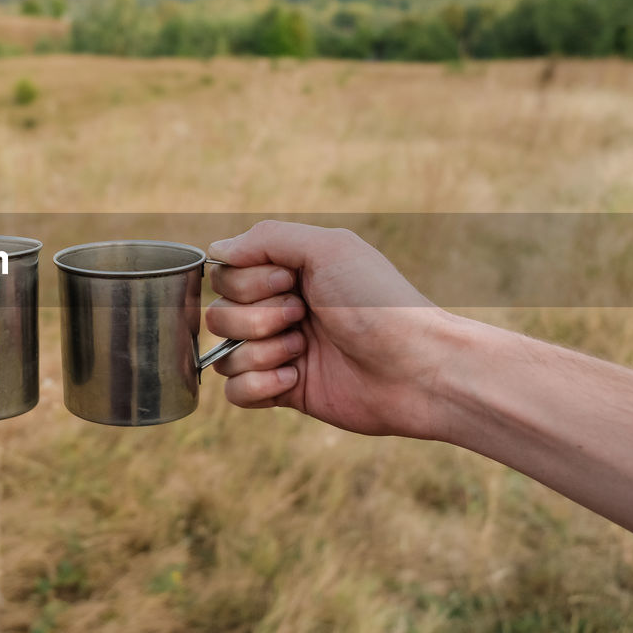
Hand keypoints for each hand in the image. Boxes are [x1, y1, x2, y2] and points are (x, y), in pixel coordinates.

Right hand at [205, 220, 453, 439]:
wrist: (418, 369)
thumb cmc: (379, 304)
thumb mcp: (329, 249)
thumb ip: (267, 239)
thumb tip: (215, 251)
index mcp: (287, 273)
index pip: (225, 275)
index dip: (247, 282)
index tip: (290, 282)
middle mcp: (279, 311)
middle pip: (218, 315)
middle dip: (256, 318)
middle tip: (302, 317)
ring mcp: (280, 353)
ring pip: (223, 355)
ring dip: (261, 352)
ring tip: (304, 351)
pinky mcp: (284, 391)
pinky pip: (234, 393)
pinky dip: (258, 386)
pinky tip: (296, 381)